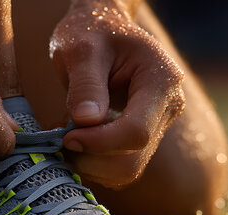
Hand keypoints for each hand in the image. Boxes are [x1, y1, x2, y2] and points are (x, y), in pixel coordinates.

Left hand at [50, 1, 184, 188]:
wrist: (102, 30)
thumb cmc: (92, 32)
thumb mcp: (81, 48)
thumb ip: (85, 84)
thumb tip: (86, 122)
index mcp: (161, 82)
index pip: (136, 132)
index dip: (99, 142)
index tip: (66, 136)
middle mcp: (167, 108)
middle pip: (133, 159)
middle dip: (92, 159)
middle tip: (60, 140)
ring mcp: (157, 126)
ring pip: (126, 170)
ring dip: (90, 165)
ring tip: (65, 138)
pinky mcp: (141, 139)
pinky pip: (119, 168)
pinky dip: (93, 164)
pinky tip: (76, 140)